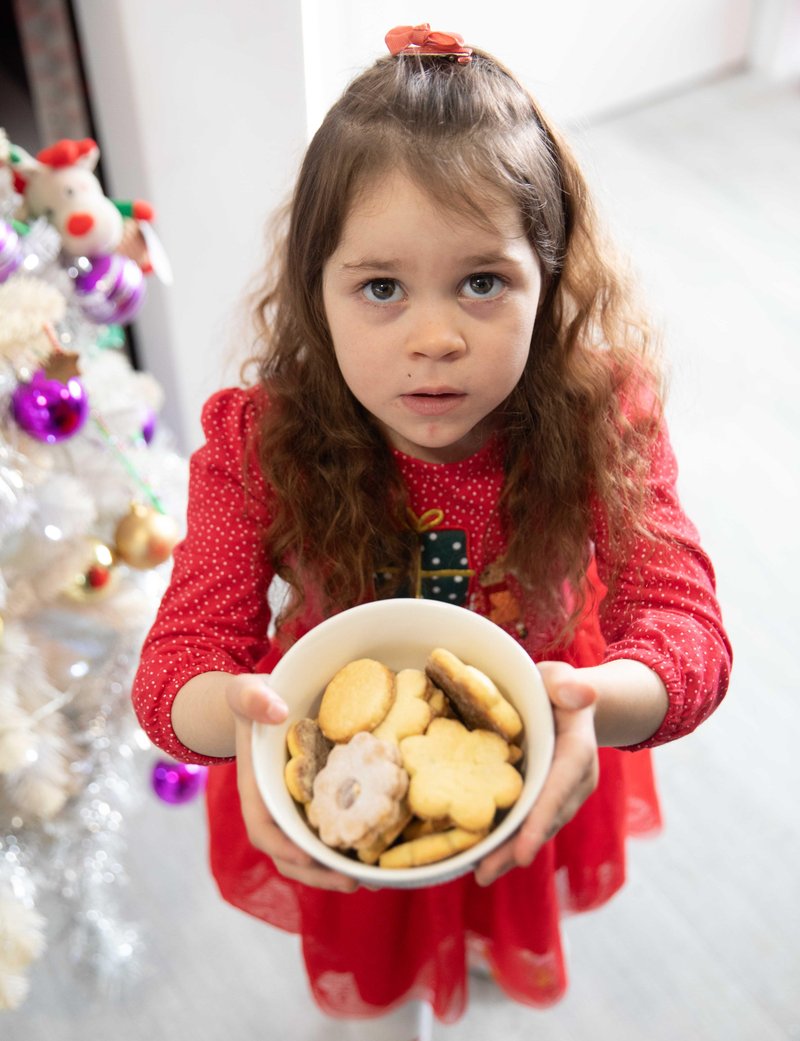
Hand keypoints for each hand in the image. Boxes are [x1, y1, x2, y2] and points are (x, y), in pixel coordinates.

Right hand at [226, 674, 358, 892]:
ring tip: (373, 878)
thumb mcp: (246, 693)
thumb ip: (254, 698)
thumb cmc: (252, 702)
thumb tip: (277, 710)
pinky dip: (348, 844)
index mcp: (255, 790)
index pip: (263, 829)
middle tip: (354, 882)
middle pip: (289, 854)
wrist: (259, 705)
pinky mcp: (314, 805)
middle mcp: (274, 809)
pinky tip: (378, 849)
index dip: (284, 848)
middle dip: (318, 873)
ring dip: (336, 869)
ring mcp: (294, 811)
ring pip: (310, 852)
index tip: (307, 857)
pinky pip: (328, 832)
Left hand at [474, 661, 598, 886]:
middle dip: (517, 847)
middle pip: (546, 818)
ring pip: (536, 828)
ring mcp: (561, 796)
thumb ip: (567, 684)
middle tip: (486, 872)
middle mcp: (574, 782)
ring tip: (480, 874)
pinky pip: (527, 823)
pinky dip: (506, 842)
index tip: (525, 850)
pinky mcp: (545, 801)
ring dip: (509, 853)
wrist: (569, 706)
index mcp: (578, 750)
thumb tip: (581, 692)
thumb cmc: (557, 689)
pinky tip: (479, 859)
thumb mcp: (560, 679)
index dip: (542, 817)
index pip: (561, 785)